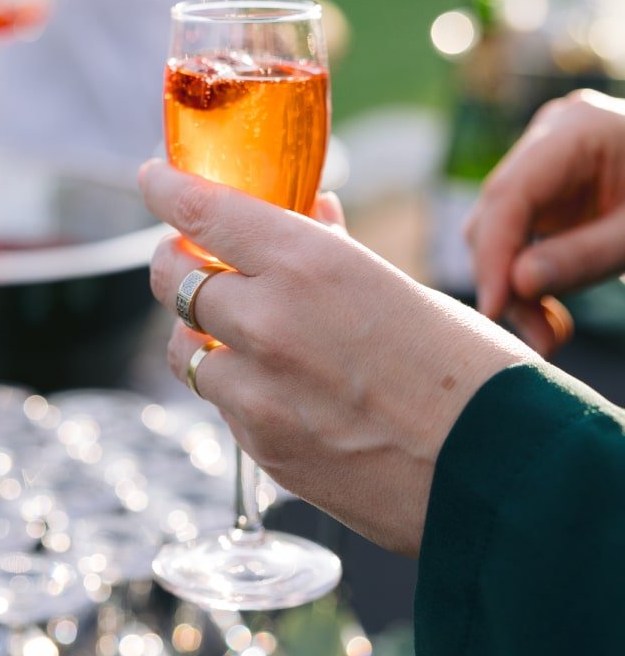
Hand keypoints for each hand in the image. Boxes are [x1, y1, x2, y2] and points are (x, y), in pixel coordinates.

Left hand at [140, 160, 532, 556]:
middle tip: (187, 261)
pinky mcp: (260, 447)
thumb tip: (306, 212)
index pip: (204, 211)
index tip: (153, 178)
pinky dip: (234, 387)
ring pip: (182, 348)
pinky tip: (275, 388)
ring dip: (197, 333)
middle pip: (171, 279)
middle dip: (173, 264)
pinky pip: (220, 403)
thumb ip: (330, 248)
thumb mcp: (395, 287)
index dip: (167, 187)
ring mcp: (257, 391)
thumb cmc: (464, 368)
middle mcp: (268, 322)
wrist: (501, 477)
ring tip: (230, 331)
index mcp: (308, 263)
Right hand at [466, 90, 624, 354]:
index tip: (494, 307)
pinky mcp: (548, 194)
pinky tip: (551, 316)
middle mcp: (549, 139)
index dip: (495, 251)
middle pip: (498, 213)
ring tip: (550, 335)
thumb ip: (585, 256)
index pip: (510, 191)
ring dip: (515, 286)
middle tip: (539, 339)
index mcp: (577, 130)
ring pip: (499, 230)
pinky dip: (530, 277)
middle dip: (507, 278)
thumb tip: (516, 285)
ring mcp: (545, 164)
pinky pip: (519, 236)